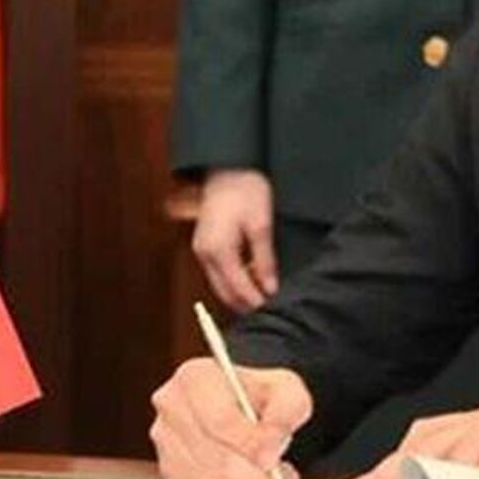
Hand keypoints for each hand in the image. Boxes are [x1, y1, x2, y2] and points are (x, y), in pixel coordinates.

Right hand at [150, 354, 309, 478]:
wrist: (242, 405)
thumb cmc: (256, 395)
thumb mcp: (285, 389)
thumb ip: (287, 408)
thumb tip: (270, 444)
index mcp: (195, 377)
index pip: (220, 420)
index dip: (251, 445)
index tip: (275, 458)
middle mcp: (172, 404)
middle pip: (215, 457)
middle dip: (253, 474)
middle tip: (279, 477)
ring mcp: (166, 438)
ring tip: (265, 476)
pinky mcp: (169, 467)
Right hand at [192, 168, 278, 312]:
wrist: (227, 167)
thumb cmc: (245, 191)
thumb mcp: (261, 225)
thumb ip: (264, 260)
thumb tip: (270, 288)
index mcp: (218, 250)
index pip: (238, 289)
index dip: (257, 303)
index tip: (276, 311)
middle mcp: (204, 253)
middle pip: (225, 293)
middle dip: (247, 305)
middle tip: (273, 310)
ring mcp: (201, 249)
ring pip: (220, 286)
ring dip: (240, 295)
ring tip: (265, 298)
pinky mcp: (204, 245)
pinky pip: (217, 273)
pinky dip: (234, 282)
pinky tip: (252, 281)